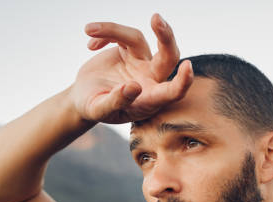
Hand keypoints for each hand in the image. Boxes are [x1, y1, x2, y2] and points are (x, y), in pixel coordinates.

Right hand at [70, 13, 193, 123]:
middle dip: (166, 37)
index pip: (172, 92)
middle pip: (169, 56)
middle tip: (156, 19)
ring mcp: (141, 63)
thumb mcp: (99, 110)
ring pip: (136, 38)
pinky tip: (91, 45)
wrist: (84, 97)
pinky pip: (121, 34)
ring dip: (113, 30)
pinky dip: (105, 33)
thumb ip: (116, 102)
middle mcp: (150, 79)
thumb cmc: (94, 109)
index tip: (187, 66)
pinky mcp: (129, 50)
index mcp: (149, 100)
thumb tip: (133, 88)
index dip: (183, 81)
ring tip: (89, 29)